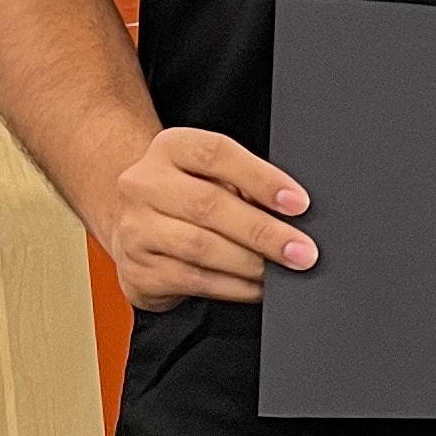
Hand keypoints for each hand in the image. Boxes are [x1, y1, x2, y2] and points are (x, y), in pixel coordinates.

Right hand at [105, 127, 316, 310]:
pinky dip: (233, 287)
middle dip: (264, 232)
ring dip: (250, 263)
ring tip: (282, 269)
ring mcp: (135, 229)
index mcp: (172, 148)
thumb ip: (246, 181)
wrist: (134, 222)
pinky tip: (257, 287)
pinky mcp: (138, 270)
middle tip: (301, 250)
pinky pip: (192, 281)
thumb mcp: (213, 172)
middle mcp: (145, 185)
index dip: (262, 179)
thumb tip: (292, 209)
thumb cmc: (190, 192)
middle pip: (209, 206)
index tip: (298, 203)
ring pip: (199, 247)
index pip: (218, 155)